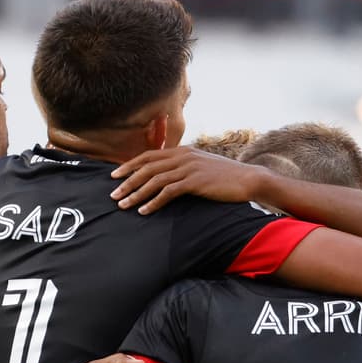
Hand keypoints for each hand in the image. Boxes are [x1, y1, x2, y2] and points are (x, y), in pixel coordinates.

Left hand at [111, 147, 266, 214]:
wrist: (248, 179)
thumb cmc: (225, 177)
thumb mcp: (202, 167)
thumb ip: (184, 168)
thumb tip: (169, 178)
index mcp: (182, 151)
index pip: (149, 156)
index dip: (129, 165)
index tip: (115, 175)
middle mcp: (183, 156)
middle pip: (147, 167)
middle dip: (127, 180)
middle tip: (113, 194)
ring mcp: (189, 168)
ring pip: (154, 180)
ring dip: (136, 193)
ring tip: (124, 205)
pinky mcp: (195, 182)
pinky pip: (168, 192)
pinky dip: (154, 202)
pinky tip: (144, 211)